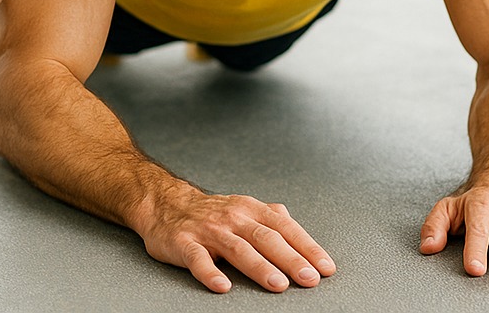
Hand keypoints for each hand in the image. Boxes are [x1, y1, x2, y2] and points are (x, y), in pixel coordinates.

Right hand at [140, 188, 334, 292]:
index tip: (325, 268)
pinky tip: (222, 286)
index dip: (307, 247)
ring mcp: (207, 230)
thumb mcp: (243, 207)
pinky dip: (209, 273)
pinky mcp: (183, 243)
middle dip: (290, 259)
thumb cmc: (209, 212)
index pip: (284, 228)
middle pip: (265, 238)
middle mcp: (231, 217)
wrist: (162, 203)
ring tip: (277, 283)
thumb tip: (297, 227)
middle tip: (308, 278)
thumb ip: (270, 218)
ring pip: (237, 248)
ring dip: (259, 266)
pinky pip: (197, 258)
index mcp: (250, 210)